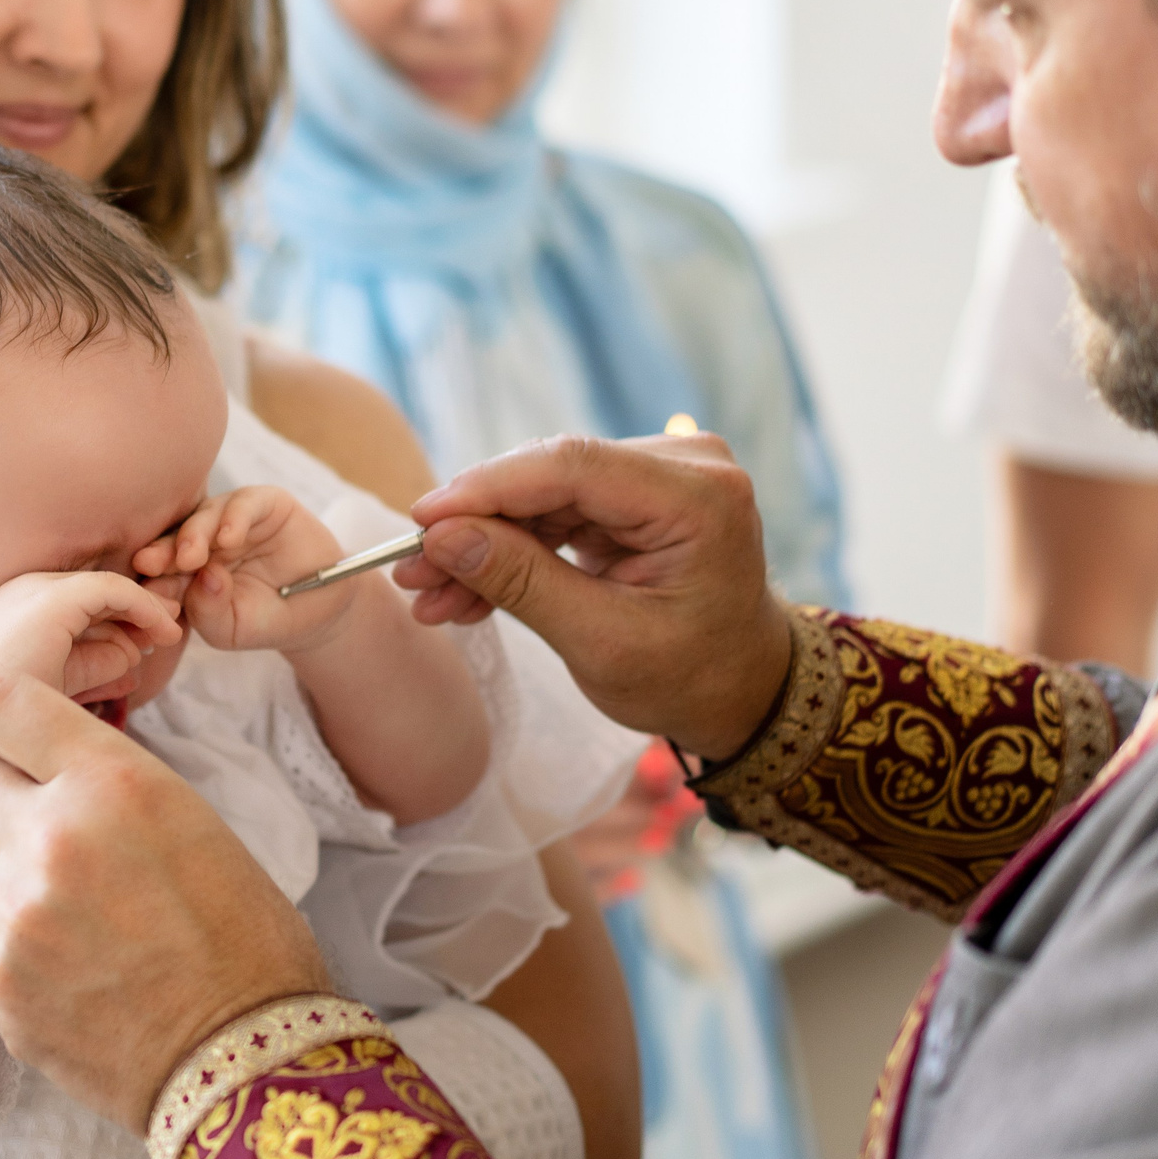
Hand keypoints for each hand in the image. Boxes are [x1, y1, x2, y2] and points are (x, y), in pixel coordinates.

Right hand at [0, 569, 185, 706]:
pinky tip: (165, 632)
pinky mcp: (50, 601)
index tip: (157, 637)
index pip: (85, 597)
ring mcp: (34, 591)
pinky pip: (113, 590)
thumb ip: (95, 662)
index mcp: (19, 606)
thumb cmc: (7, 723)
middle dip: (139, 604)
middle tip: (173, 627)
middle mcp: (23, 589)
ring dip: (144, 608)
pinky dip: (144, 606)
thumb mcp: (63, 682)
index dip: (126, 612)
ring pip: (109, 587)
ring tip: (172, 633)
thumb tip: (134, 651)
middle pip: (98, 587)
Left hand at [0, 671, 328, 1133]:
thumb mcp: (188, 820)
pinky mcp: (1, 990)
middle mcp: (53, 838)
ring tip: (61, 921)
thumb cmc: (241, 934)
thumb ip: (104, 788)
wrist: (249, 1056)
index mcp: (112, 781)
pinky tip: (79, 984)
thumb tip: (44, 774)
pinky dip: (20, 968)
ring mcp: (19, 918)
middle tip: (32, 836)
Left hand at [133, 486, 349, 654]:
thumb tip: (202, 577)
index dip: (152, 580)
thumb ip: (209, 612)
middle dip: (162, 552)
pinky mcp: (265, 504)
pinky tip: (229, 538)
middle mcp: (205, 539)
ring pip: (205, 515)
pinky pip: (245, 503)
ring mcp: (233, 519)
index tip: (144, 593)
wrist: (319, 612)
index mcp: (187, 569)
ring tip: (191, 557)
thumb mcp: (232, 629)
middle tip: (151, 565)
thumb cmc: (266, 620)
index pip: (162, 570)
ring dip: (194, 534)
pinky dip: (234, 518)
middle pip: (176, 538)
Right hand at [393, 432, 792, 761]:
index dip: (485, 489)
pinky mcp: (639, 493)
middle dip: (476, 525)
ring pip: (544, 495)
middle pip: (551, 476)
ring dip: (485, 543)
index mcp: (699, 498)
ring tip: (428, 592)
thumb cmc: (691, 679)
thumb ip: (522, 583)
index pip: (571, 466)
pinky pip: (558, 510)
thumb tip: (440, 538)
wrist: (746, 694)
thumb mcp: (602, 643)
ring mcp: (663, 475)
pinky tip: (464, 588)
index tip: (420, 522)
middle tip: (411, 571)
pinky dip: (513, 549)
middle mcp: (687, 465)